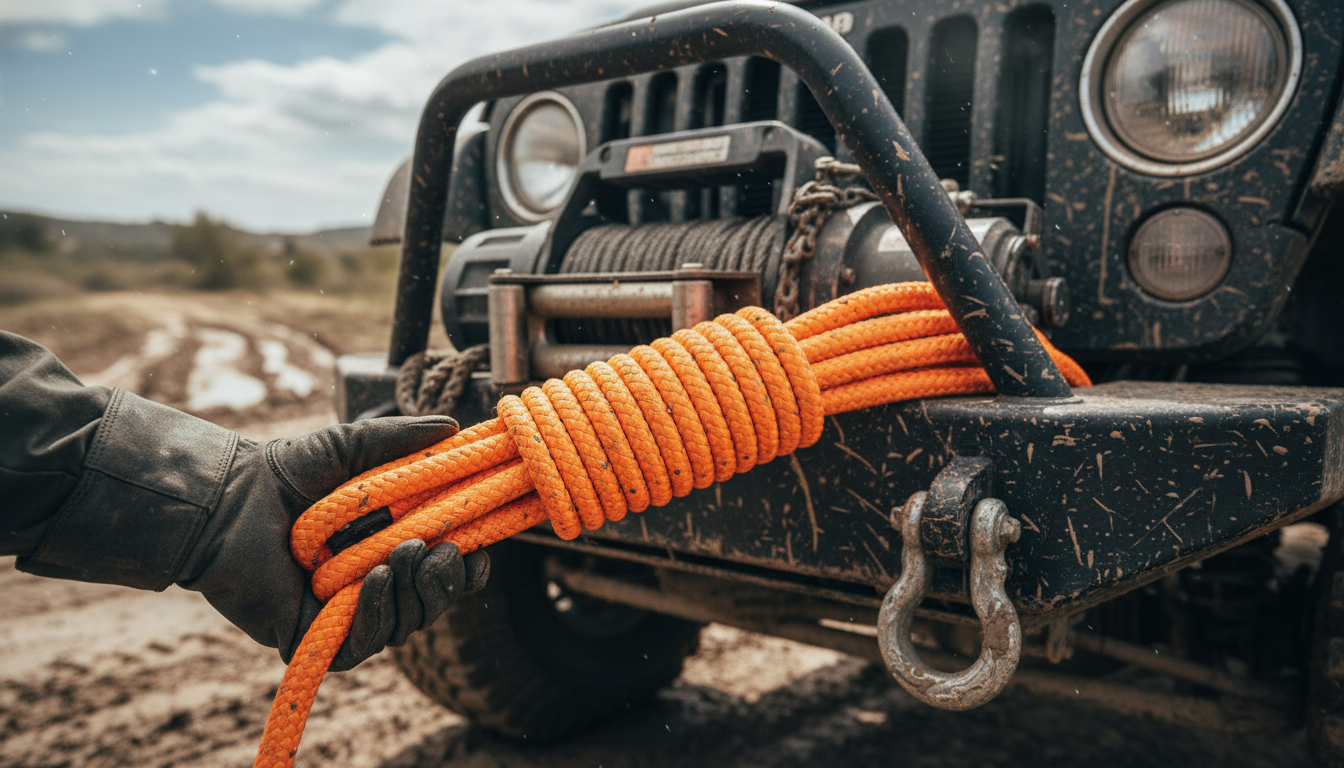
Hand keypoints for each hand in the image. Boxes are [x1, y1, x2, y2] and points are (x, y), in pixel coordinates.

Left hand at [176, 416, 489, 670]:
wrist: (228, 499)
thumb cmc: (287, 470)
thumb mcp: (355, 447)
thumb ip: (404, 438)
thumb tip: (457, 424)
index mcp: (386, 549)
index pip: (441, 572)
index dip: (467, 570)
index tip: (482, 554)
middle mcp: (369, 587)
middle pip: (430, 604)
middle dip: (446, 583)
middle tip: (444, 553)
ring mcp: (343, 616)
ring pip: (404, 625)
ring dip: (416, 593)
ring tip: (406, 554)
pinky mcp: (314, 639)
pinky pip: (364, 643)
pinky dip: (377, 612)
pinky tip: (374, 578)